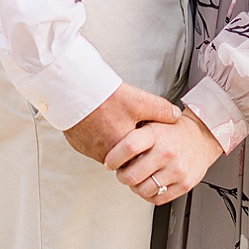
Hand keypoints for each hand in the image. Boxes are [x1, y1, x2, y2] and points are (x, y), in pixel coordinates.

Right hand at [62, 83, 180, 163]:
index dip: (146, 148)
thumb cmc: (105, 97)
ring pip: (107, 151)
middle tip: (130, 126)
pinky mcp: (77, 144)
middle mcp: (105, 154)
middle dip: (129, 146)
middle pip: (122, 157)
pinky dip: (97, 135)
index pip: (139, 159)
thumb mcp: (140, 101)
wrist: (73, 89)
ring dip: (112, 140)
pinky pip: (92, 144)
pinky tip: (100, 120)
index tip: (148, 140)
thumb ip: (161, 110)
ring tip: (114, 121)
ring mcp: (89, 150)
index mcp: (123, 148)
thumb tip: (175, 115)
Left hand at [104, 108, 222, 204]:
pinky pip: (157, 199)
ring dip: (135, 187)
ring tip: (138, 178)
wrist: (203, 137)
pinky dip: (149, 195)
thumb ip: (134, 133)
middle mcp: (167, 152)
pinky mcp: (184, 184)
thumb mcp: (154, 122)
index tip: (110, 162)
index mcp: (156, 134)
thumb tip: (110, 145)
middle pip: (132, 175)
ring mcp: (176, 170)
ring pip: (142, 190)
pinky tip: (150, 184)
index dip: (113, 158)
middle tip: (123, 172)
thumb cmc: (174, 132)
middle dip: (122, 176)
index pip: (128, 147)